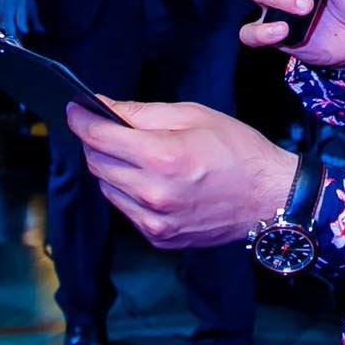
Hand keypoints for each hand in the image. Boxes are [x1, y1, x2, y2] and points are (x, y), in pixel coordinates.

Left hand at [63, 98, 296, 248]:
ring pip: (107, 188)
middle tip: (109, 127)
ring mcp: (155, 221)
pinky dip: (128, 191)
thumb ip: (143, 112)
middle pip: (97, 163)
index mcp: (162, 157)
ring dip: (111, 168)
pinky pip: (125, 209)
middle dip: (97, 141)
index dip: (81, 119)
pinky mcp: (159, 238)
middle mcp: (154, 194)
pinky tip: (150, 179)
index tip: (75, 109)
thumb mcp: (194, 115)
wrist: (269, 198)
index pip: (99, 137)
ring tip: (136, 155)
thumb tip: (104, 106)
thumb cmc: (238, 151)